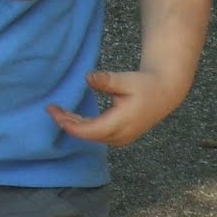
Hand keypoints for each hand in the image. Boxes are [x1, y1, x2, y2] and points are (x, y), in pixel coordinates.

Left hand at [47, 68, 182, 147]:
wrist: (165, 93)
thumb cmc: (146, 85)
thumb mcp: (126, 79)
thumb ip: (107, 80)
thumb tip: (88, 78)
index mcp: (121, 122)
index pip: (88, 130)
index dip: (69, 123)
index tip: (53, 112)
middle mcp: (120, 136)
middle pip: (87, 135)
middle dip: (68, 123)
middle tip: (51, 109)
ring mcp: (121, 139)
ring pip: (92, 137)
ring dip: (75, 125)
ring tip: (59, 112)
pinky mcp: (120, 137)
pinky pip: (98, 135)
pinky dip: (84, 127)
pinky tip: (73, 117)